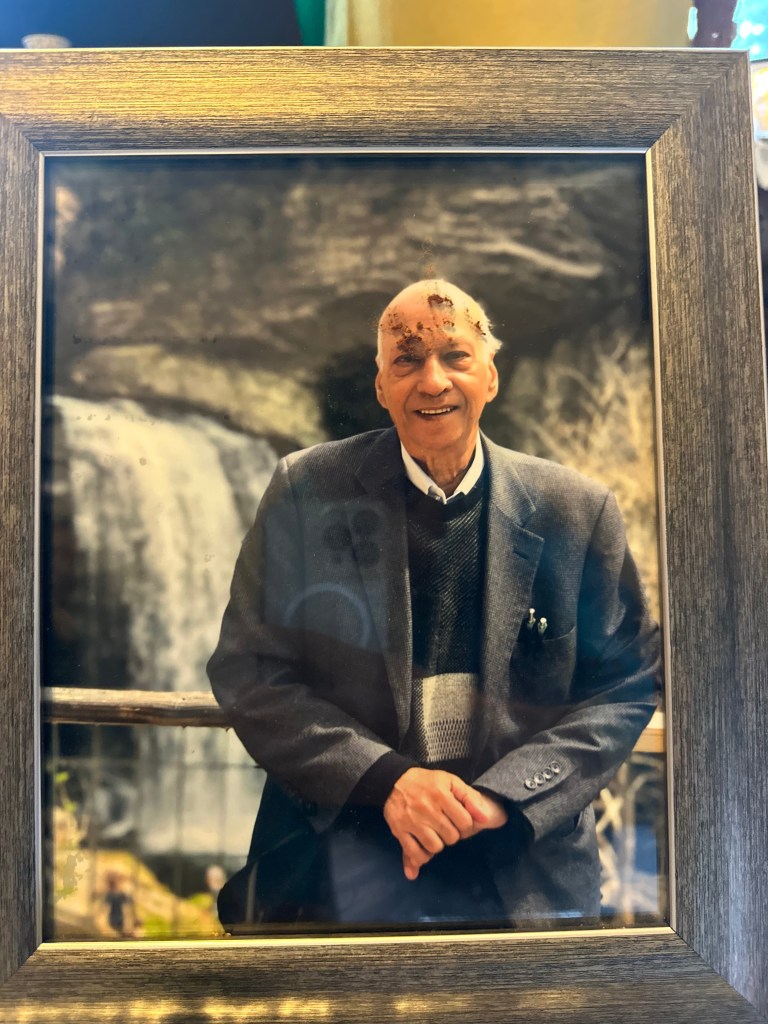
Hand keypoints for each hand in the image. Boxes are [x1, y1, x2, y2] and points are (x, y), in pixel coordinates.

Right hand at [383, 768, 501, 879]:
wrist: (394, 781)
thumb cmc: (427, 782)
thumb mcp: (450, 781)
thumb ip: (470, 797)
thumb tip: (485, 818)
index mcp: (441, 795)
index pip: (465, 823)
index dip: (465, 824)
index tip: (458, 820)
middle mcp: (427, 809)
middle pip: (451, 837)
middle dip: (451, 834)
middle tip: (445, 826)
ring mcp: (412, 821)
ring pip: (435, 847)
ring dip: (437, 844)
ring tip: (434, 834)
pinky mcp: (399, 831)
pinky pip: (415, 853)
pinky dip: (422, 856)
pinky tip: (423, 848)